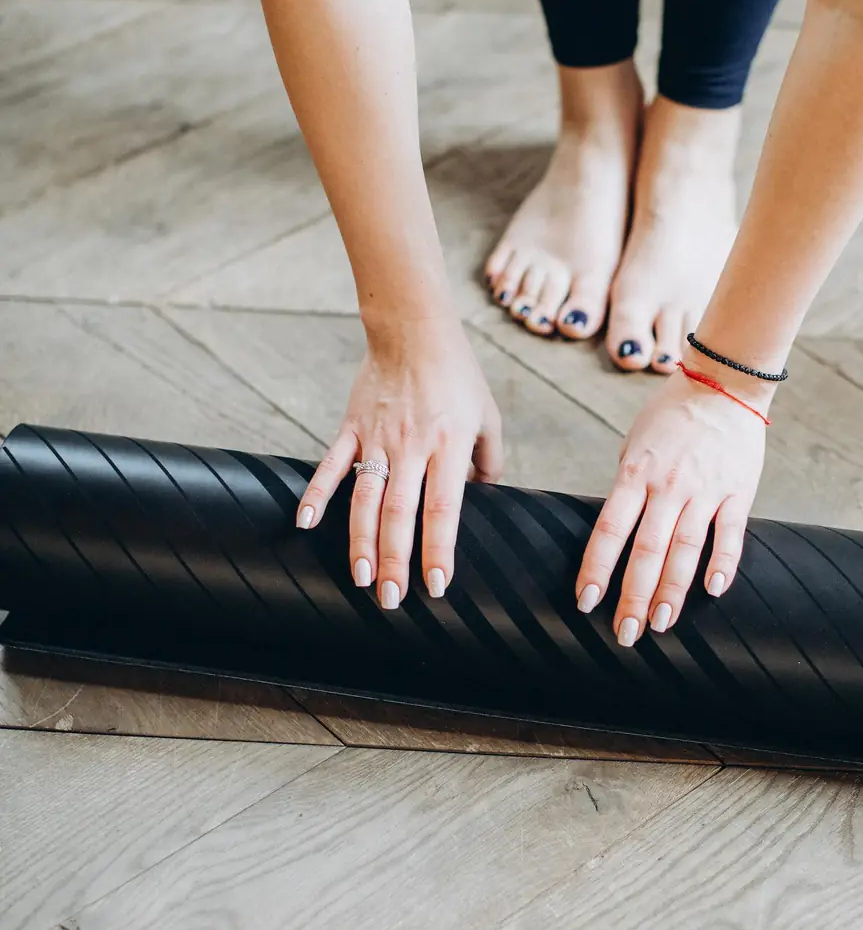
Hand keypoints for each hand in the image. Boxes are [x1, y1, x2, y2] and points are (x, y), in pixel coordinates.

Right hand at [295, 316, 502, 605]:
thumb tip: (487, 497)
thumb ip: (489, 461)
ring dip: (359, 542)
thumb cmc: (457, 376)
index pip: (442, 510)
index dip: (437, 550)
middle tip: (391, 599)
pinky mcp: (351, 428)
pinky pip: (330, 466)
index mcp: (448, 446)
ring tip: (359, 578)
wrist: (413, 329)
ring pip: (364, 499)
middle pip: (399, 514)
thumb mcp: (487, 417)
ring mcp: (377, 438)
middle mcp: (412, 447)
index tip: (436, 586)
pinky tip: (305, 524)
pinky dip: (315, 494)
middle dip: (394, 561)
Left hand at [576, 368, 767, 643]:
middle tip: (626, 633)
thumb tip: (618, 526)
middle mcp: (668, 486)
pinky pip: (730, 534)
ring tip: (662, 625)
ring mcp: (704, 490)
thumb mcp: (636, 443)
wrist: (724, 382)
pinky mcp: (737, 491)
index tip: (586, 602)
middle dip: (634, 597)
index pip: (610, 530)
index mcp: (635, 473)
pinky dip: (723, 563)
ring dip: (672, 592)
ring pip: (685, 550)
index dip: (597, 568)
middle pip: (646, 551)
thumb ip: (628, 483)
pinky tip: (714, 591)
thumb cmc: (673, 414)